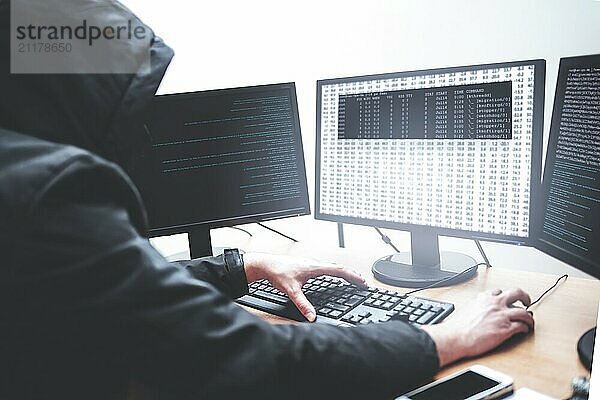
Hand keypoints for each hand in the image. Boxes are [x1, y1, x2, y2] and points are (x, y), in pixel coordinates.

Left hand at [243, 252, 366, 321]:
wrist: (265, 264)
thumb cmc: (277, 272)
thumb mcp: (291, 291)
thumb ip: (302, 305)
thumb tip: (312, 316)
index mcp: (314, 267)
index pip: (338, 270)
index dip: (352, 276)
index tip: (362, 281)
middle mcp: (314, 263)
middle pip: (338, 267)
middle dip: (351, 274)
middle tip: (361, 281)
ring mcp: (310, 263)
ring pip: (331, 266)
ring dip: (342, 271)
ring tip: (351, 278)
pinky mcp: (305, 265)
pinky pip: (324, 267)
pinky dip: (333, 271)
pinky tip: (331, 276)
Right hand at [422, 288, 533, 366]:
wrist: (458, 337)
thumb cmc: (459, 327)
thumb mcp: (467, 309)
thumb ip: (477, 307)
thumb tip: (478, 311)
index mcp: (484, 298)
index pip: (499, 292)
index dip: (505, 296)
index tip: (507, 300)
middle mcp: (495, 304)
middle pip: (516, 293)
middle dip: (524, 297)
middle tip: (526, 302)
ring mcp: (502, 316)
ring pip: (524, 312)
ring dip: (529, 317)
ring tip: (530, 321)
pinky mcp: (506, 329)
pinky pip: (522, 326)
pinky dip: (525, 328)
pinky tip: (524, 330)